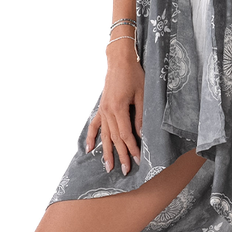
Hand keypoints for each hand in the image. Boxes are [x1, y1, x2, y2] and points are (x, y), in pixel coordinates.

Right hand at [85, 41, 143, 174]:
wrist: (119, 60)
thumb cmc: (134, 75)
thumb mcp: (142, 94)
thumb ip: (141, 115)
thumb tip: (141, 134)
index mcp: (119, 108)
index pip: (126, 134)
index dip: (132, 148)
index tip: (138, 159)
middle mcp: (108, 111)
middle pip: (115, 138)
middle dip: (121, 155)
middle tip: (125, 170)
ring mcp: (102, 110)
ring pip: (105, 135)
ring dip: (106, 152)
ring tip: (107, 167)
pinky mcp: (101, 107)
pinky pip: (94, 125)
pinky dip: (91, 137)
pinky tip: (89, 149)